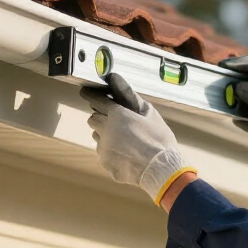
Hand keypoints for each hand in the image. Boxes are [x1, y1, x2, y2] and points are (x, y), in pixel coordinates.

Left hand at [81, 73, 195, 203]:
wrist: (162, 170)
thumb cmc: (159, 139)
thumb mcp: (149, 113)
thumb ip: (130, 96)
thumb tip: (114, 78)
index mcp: (117, 115)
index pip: (97, 101)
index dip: (91, 96)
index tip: (85, 92)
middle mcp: (105, 130)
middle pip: (93, 119)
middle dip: (101, 118)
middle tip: (116, 122)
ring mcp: (103, 148)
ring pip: (97, 137)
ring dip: (106, 136)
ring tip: (125, 142)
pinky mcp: (105, 163)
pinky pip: (104, 155)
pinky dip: (112, 153)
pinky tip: (127, 156)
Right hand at [219, 54, 247, 166]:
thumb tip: (238, 87)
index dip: (240, 63)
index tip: (225, 65)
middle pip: (245, 74)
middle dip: (232, 80)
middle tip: (218, 81)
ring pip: (239, 91)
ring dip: (236, 103)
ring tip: (238, 114)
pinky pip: (239, 106)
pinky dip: (242, 118)